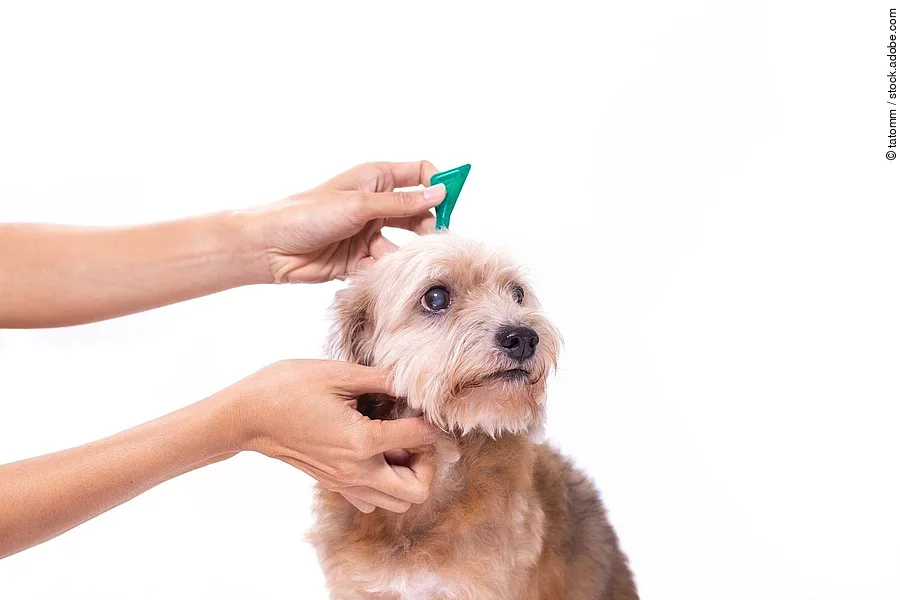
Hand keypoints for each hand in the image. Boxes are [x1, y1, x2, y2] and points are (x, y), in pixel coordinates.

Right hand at [221, 359, 438, 512]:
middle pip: (416, 491)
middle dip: (427, 464)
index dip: (430, 420)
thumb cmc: (288, 387)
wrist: (247, 415)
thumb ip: (381, 380)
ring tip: (396, 444)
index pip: (419, 439)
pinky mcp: (332, 483)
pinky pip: (370, 500)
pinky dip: (382, 484)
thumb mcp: (338, 374)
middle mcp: (356, 470)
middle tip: (415, 436)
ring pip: (395, 502)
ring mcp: (343, 482)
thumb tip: (412, 381)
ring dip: (406, 476)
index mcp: (361, 441)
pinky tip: (374, 453)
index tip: (425, 407)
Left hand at [243, 161, 445, 282]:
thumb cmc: (307, 214)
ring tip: (403, 261)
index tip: (449, 200)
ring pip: (404, 243)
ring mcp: (368, 232)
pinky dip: (387, 270)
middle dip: (427, 226)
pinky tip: (380, 274)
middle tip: (432, 240)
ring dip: (407, 253)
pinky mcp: (361, 259)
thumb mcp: (359, 205)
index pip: (419, 174)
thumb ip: (401, 203)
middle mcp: (375, 204)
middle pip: (418, 212)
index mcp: (376, 179)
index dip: (437, 184)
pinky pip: (386, 265)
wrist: (270, 247)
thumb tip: (440, 193)